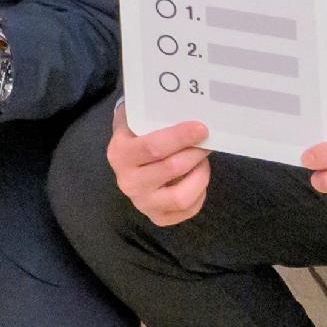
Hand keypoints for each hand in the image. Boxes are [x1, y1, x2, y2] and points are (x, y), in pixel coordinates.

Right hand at [104, 105, 211, 226]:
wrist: (126, 159)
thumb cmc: (137, 134)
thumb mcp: (138, 120)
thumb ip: (157, 116)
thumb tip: (193, 110)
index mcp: (120, 154)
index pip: (153, 147)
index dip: (181, 137)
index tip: (201, 128)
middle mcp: (127, 182)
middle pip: (172, 168)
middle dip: (195, 153)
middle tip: (206, 142)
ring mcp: (142, 203)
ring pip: (181, 196)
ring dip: (200, 176)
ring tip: (201, 162)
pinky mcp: (157, 217)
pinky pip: (188, 210)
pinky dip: (199, 193)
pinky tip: (196, 179)